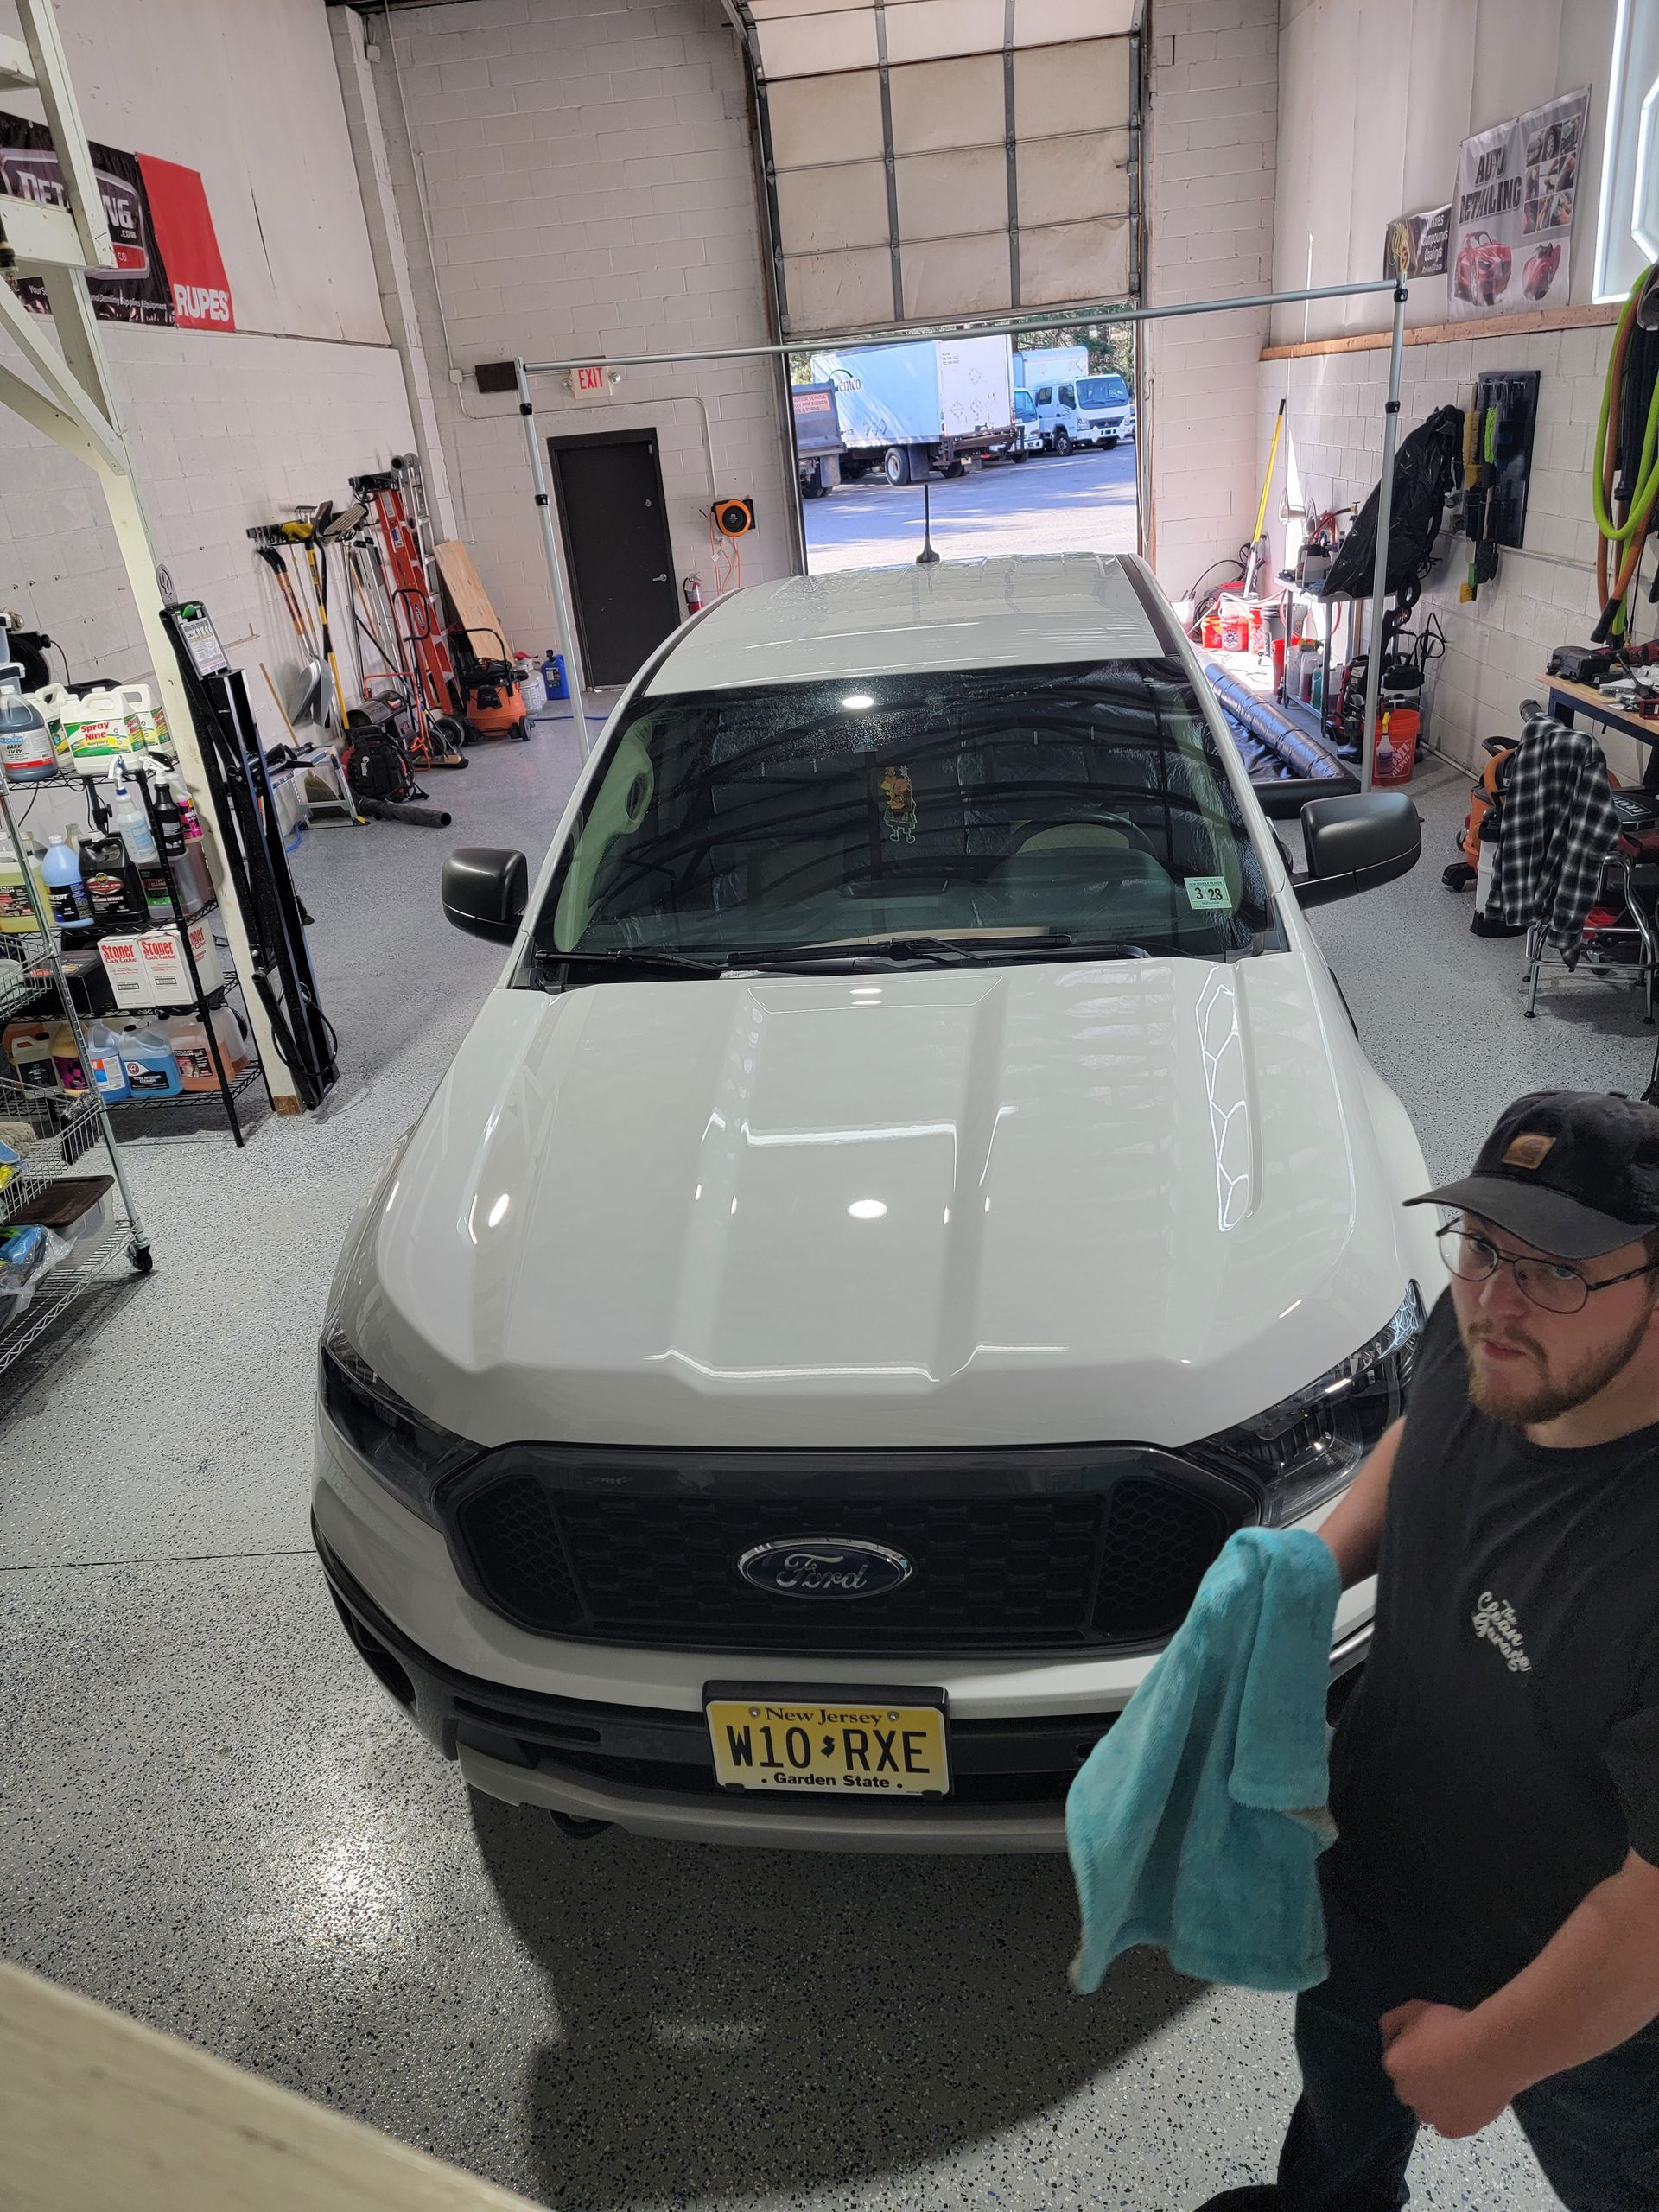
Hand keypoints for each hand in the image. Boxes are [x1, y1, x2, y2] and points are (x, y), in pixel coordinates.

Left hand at [1379, 2000, 1518, 2138]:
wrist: (1491, 2050)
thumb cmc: (1452, 2026)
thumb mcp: (1414, 2008)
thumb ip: (1392, 2022)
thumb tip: (1388, 2037)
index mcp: (1395, 2066)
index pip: (1397, 2063)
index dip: (1414, 2054)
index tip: (1432, 2048)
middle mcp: (1407, 2095)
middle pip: (1411, 2088)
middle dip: (1422, 2079)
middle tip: (1445, 2064)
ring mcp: (1430, 2115)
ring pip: (1430, 2108)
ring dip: (1438, 2099)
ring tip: (1461, 2080)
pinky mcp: (1453, 2129)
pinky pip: (1450, 2124)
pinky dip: (1457, 2114)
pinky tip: (1469, 2097)